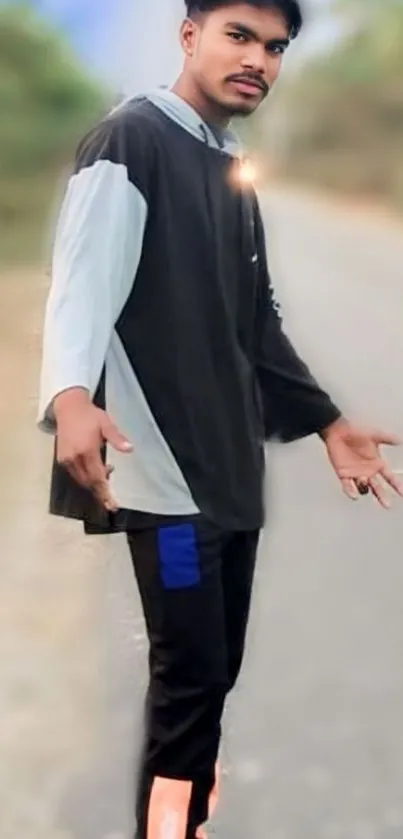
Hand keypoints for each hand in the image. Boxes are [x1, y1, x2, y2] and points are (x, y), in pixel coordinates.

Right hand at [54, 388, 131, 511]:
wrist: (68, 407)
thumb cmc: (90, 415)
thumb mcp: (106, 424)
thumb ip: (117, 438)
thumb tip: (130, 449)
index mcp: (86, 450)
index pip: (97, 478)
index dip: (106, 492)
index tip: (113, 505)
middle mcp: (74, 458)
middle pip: (89, 482)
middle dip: (101, 489)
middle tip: (113, 493)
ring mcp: (66, 459)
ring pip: (82, 480)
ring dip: (94, 482)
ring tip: (107, 471)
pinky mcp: (61, 459)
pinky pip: (75, 474)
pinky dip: (86, 476)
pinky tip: (95, 468)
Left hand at [321, 418, 402, 507]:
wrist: (338, 430)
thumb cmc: (356, 431)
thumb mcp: (374, 435)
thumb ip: (387, 438)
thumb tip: (400, 440)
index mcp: (377, 463)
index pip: (389, 477)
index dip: (396, 485)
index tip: (402, 493)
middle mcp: (368, 471)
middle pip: (377, 488)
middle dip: (382, 496)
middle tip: (387, 505)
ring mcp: (356, 474)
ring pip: (363, 488)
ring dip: (364, 488)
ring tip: (364, 480)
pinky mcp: (344, 474)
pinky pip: (347, 486)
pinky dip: (350, 491)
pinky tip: (354, 495)